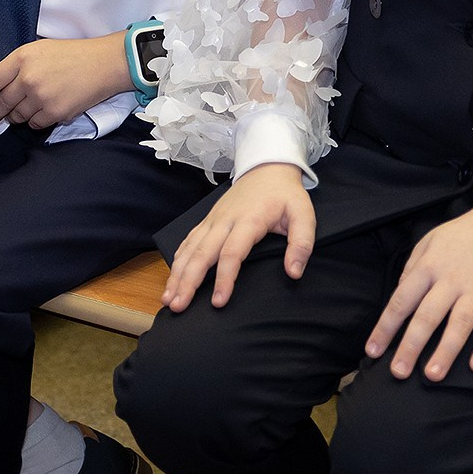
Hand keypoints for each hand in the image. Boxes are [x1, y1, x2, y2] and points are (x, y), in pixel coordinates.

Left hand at [0, 31, 130, 129]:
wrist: (103, 64)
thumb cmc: (71, 54)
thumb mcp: (39, 49)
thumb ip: (17, 64)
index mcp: (22, 58)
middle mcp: (28, 78)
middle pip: (0, 103)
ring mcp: (41, 97)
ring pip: (17, 116)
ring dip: (15, 117)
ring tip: (18, 113)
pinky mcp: (55, 112)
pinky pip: (35, 123)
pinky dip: (35, 120)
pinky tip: (42, 111)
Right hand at [164, 162, 315, 311]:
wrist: (267, 167)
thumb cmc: (286, 195)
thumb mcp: (304, 214)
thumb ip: (302, 243)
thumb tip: (294, 272)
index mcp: (248, 220)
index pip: (231, 253)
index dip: (224, 279)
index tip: (218, 303)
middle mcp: (225, 220)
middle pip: (202, 253)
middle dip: (188, 281)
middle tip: (177, 306)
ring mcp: (213, 219)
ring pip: (190, 248)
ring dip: (177, 274)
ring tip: (168, 299)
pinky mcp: (208, 220)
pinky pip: (189, 241)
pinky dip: (178, 259)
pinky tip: (173, 277)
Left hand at [364, 185, 472, 381]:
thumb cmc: (463, 234)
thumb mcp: (429, 242)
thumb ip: (412, 268)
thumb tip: (399, 293)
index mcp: (429, 267)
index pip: (401, 301)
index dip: (386, 327)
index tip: (373, 351)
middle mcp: (451, 280)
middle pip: (427, 316)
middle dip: (411, 346)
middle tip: (398, 372)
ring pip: (459, 324)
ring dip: (446, 351)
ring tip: (433, 374)